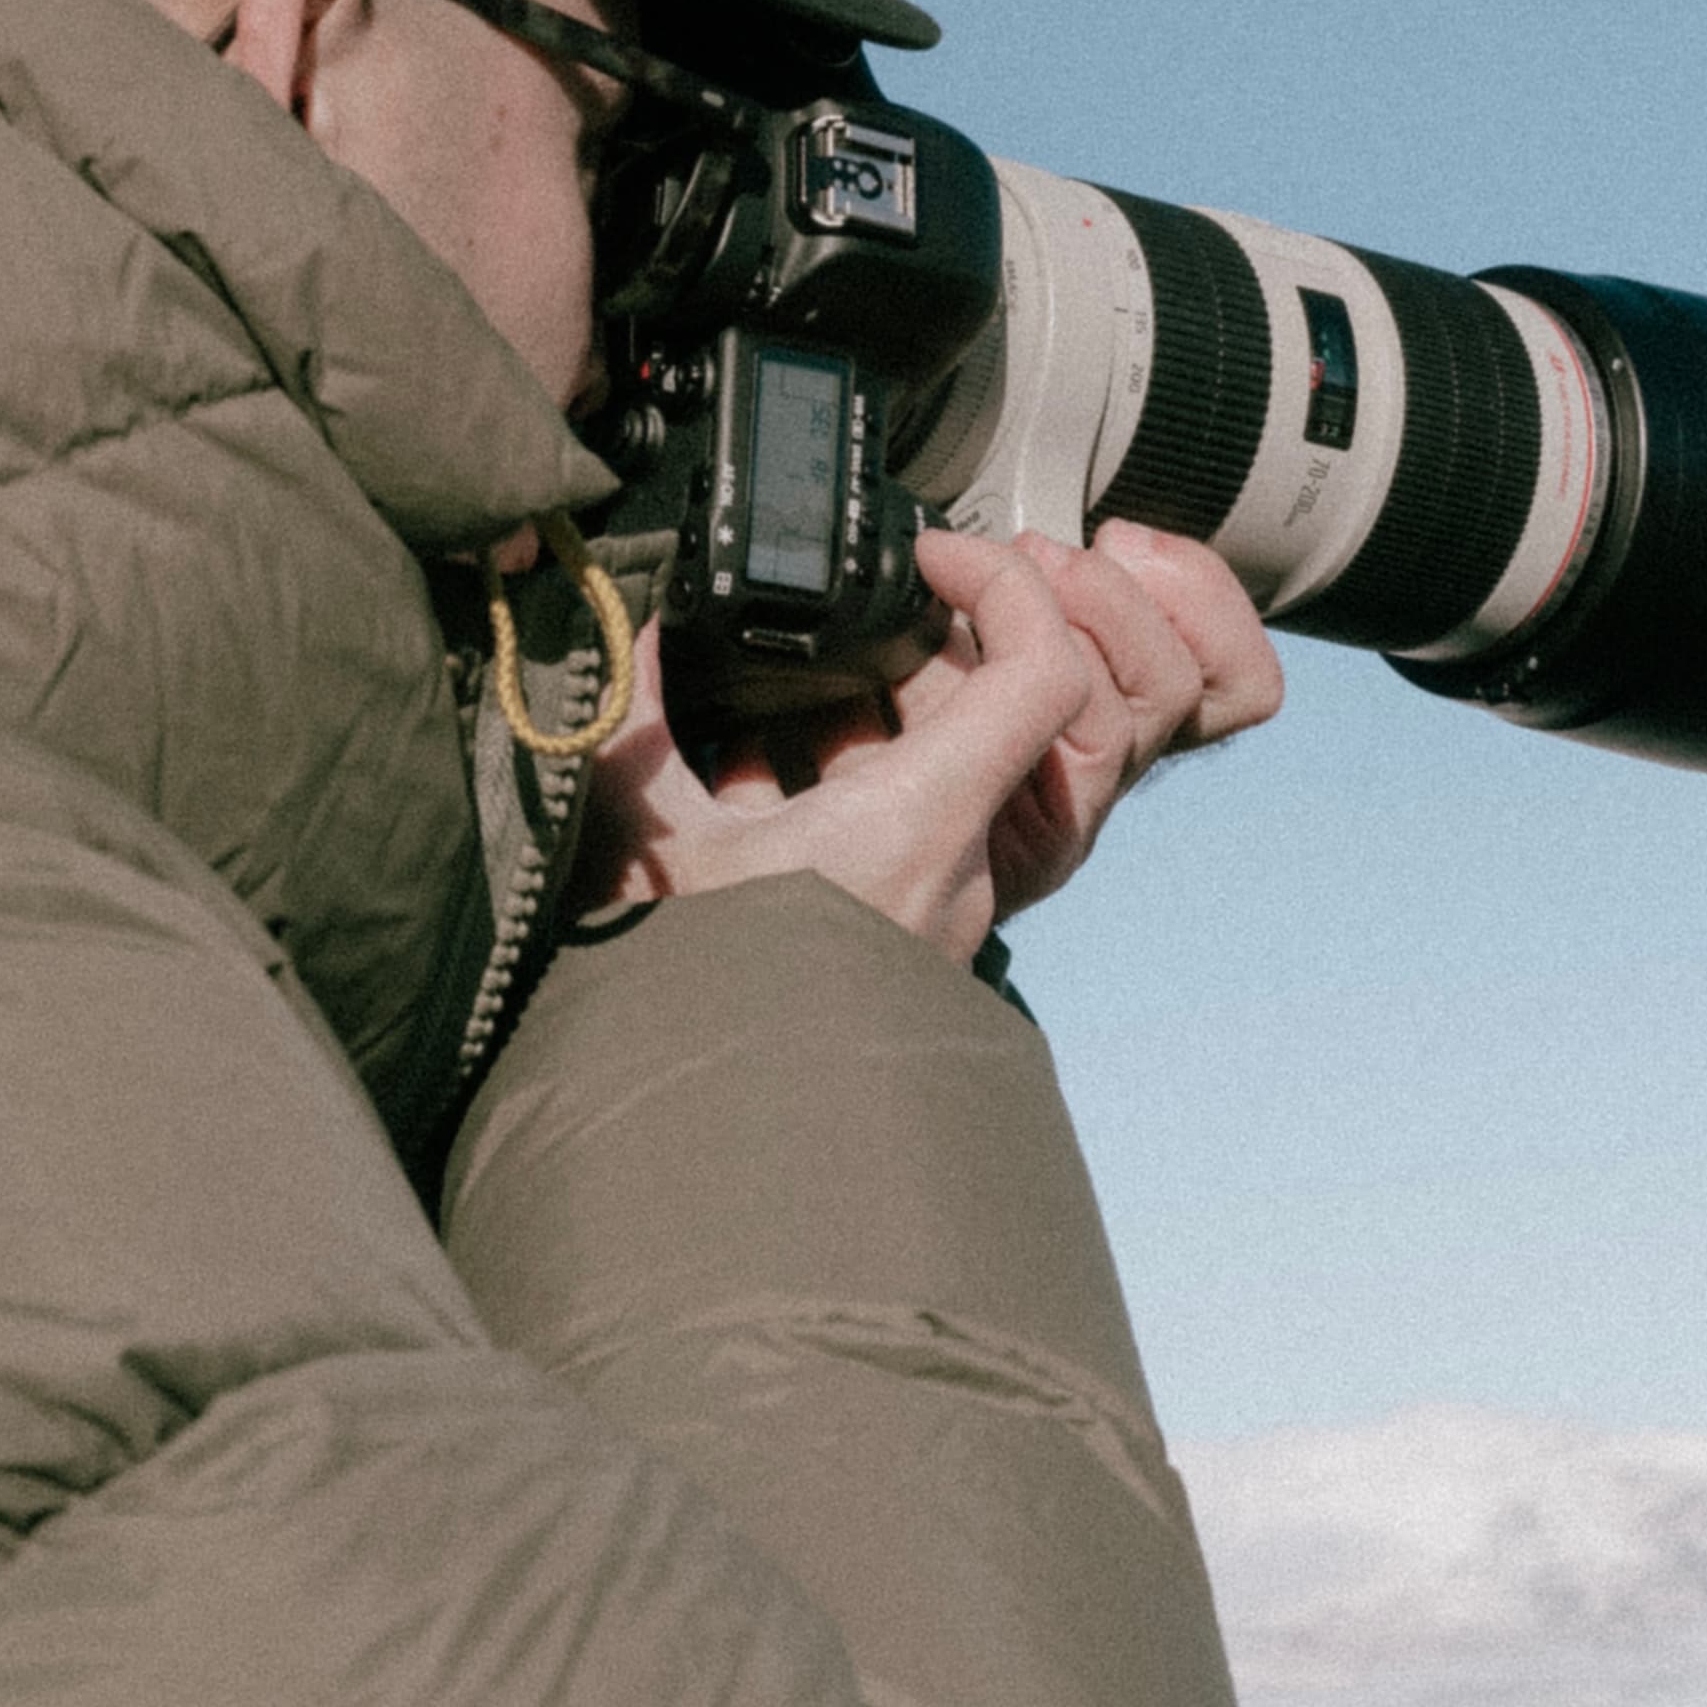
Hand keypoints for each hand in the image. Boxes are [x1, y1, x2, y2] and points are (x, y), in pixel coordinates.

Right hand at [579, 521, 1284, 969]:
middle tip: (936, 592)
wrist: (722, 1145)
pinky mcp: (930, 922)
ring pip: (1023, 758)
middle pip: (1074, 707)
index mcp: (922, 821)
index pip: (1047, 673)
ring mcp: (963, 896)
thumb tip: (633, 630)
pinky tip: (801, 749)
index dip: (1006, 586)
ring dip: (959, 689)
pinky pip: (959, 810)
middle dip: (1013, 626)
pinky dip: (904, 754)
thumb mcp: (648, 840)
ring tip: (872, 658)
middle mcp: (971, 861)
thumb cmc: (694, 1004)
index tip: (927, 560)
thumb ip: (642, 724)